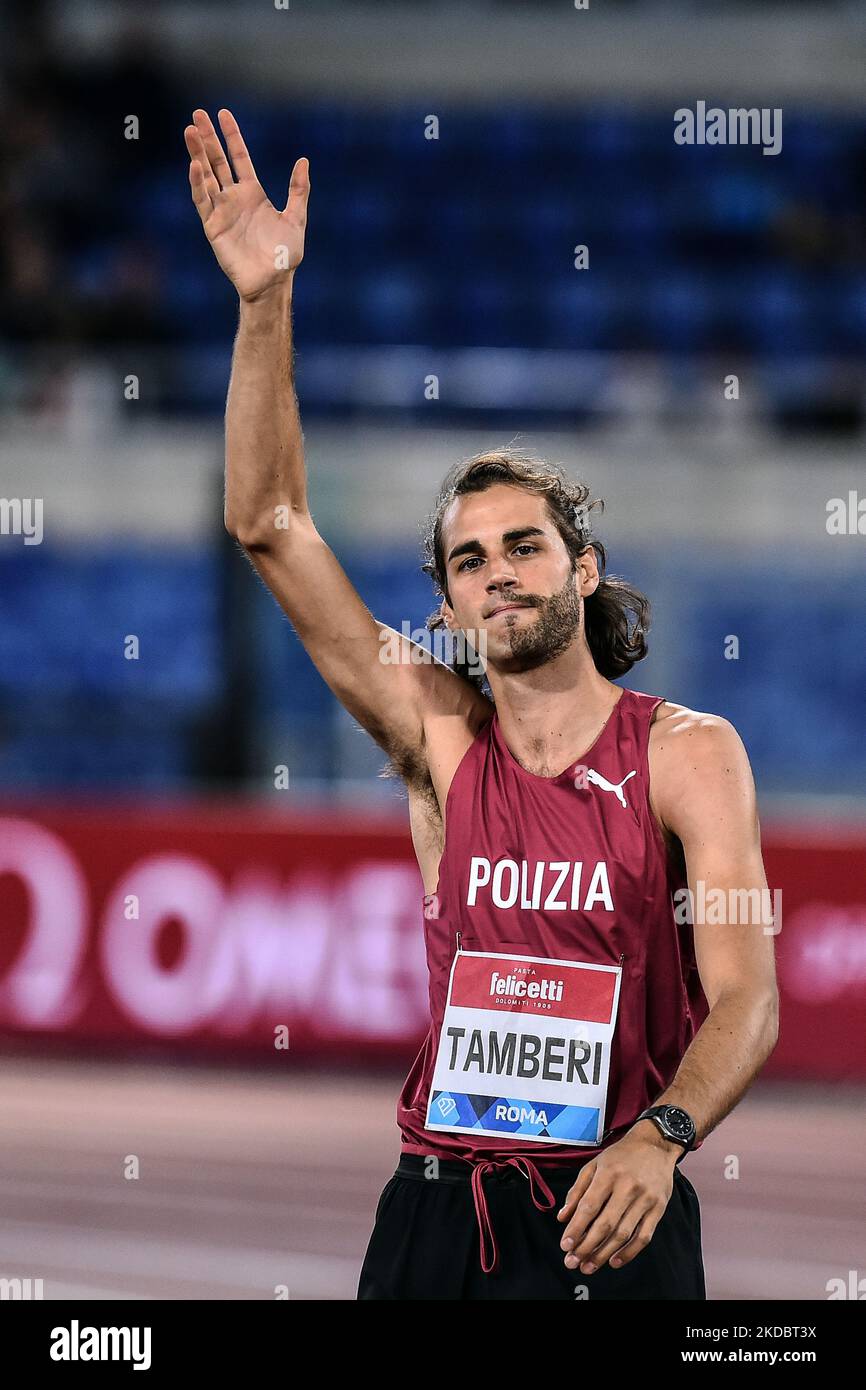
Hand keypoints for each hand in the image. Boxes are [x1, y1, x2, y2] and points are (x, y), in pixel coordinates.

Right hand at [184, 108, 309, 302]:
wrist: (272, 281)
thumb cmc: (285, 255)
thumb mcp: (296, 218)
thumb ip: (298, 190)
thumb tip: (304, 161)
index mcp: (253, 193)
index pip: (239, 157)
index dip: (231, 135)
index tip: (223, 114)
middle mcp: (234, 198)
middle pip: (217, 161)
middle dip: (208, 138)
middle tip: (197, 113)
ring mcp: (222, 210)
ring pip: (206, 176)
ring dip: (197, 154)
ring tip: (189, 130)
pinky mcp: (212, 226)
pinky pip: (202, 201)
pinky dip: (197, 183)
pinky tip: (195, 165)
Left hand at [556, 1121, 677, 1274]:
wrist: (655, 1145)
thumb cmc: (620, 1155)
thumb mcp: (594, 1164)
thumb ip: (577, 1190)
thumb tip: (562, 1217)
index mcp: (608, 1174)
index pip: (589, 1207)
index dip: (576, 1228)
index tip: (565, 1246)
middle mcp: (627, 1187)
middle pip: (605, 1224)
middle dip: (587, 1247)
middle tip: (572, 1262)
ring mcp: (645, 1200)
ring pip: (623, 1234)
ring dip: (604, 1254)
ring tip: (588, 1266)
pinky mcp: (658, 1209)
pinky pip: (644, 1236)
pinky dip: (629, 1252)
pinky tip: (614, 1261)